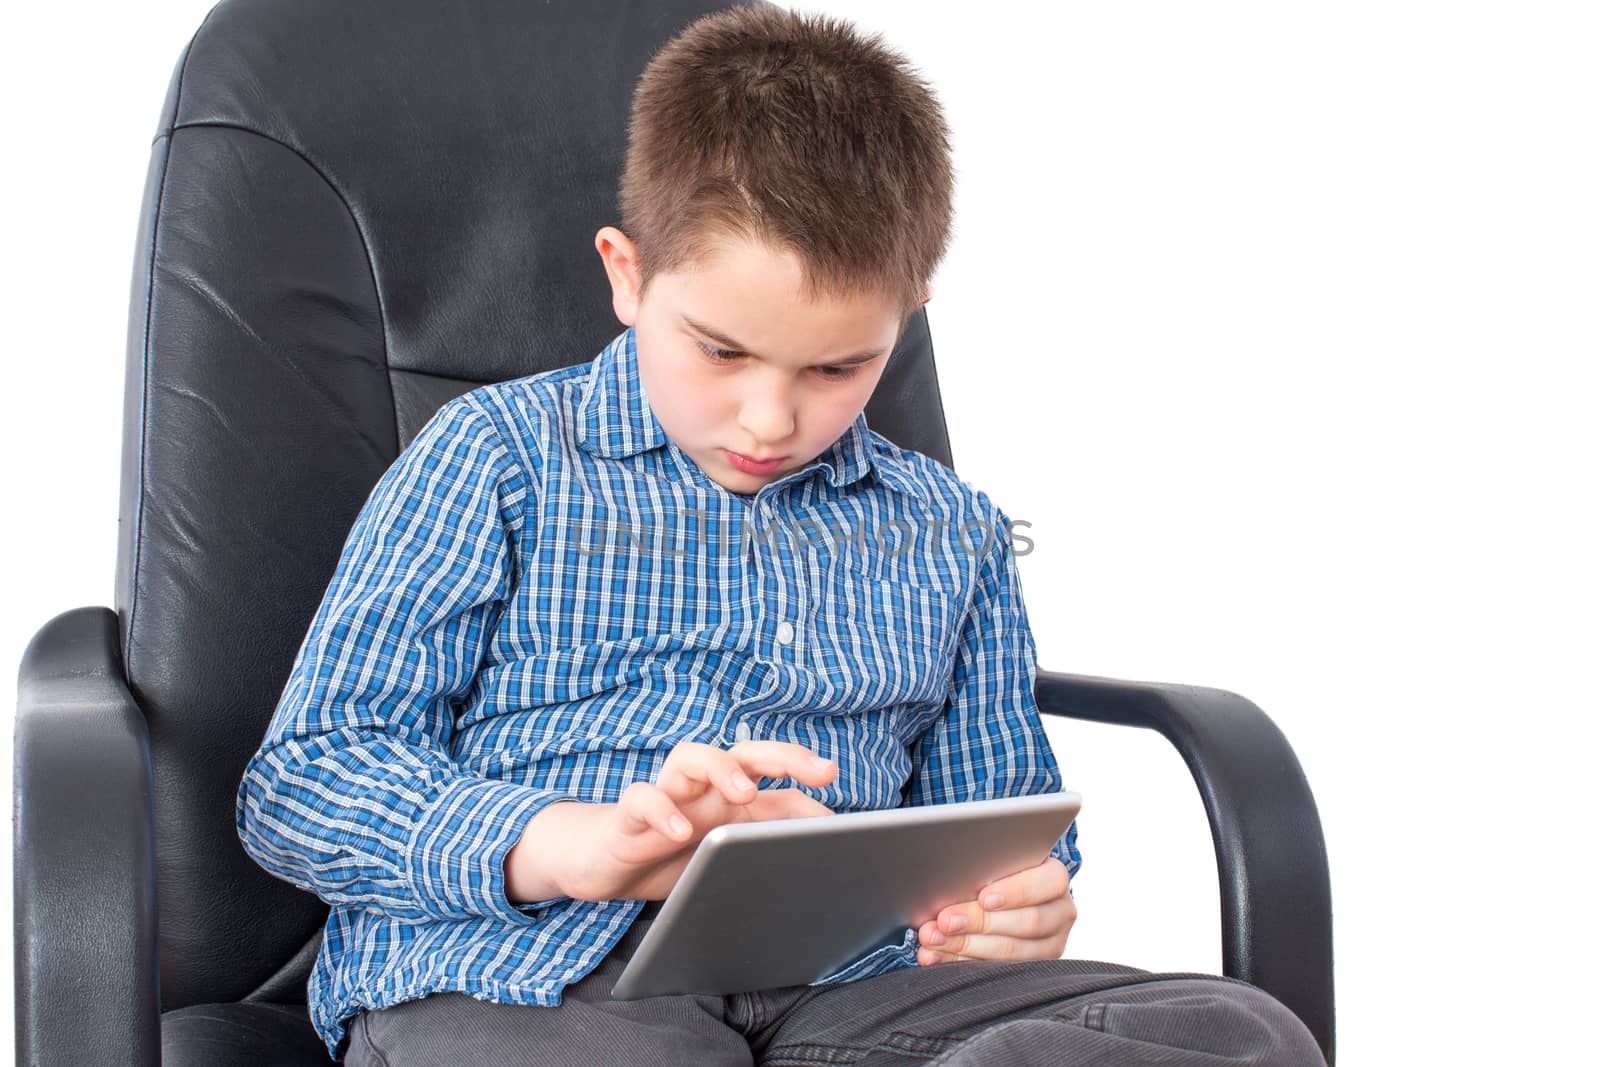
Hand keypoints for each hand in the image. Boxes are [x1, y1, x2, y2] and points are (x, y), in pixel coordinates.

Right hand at [533, 740, 837, 901]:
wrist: (604, 864)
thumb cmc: (670, 854)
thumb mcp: (724, 854)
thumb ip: (765, 845)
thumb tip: (821, 848)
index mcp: (729, 796)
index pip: (774, 778)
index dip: (807, 781)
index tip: (836, 795)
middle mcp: (702, 787)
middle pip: (743, 752)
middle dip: (782, 755)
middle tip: (818, 769)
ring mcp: (666, 795)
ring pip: (691, 757)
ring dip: (720, 768)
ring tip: (743, 791)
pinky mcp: (628, 814)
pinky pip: (641, 797)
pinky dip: (660, 808)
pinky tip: (678, 830)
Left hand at [915, 856, 1073, 964]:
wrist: (1011, 896)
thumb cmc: (1000, 873)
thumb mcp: (1000, 863)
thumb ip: (987, 867)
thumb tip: (954, 878)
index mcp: (1055, 879)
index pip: (1047, 883)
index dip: (1016, 892)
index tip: (984, 898)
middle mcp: (1060, 912)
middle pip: (1027, 921)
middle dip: (980, 922)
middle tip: (944, 921)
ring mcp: (1052, 943)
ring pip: (1012, 950)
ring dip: (965, 945)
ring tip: (933, 940)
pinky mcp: (1034, 966)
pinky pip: (998, 970)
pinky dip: (961, 962)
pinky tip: (938, 956)